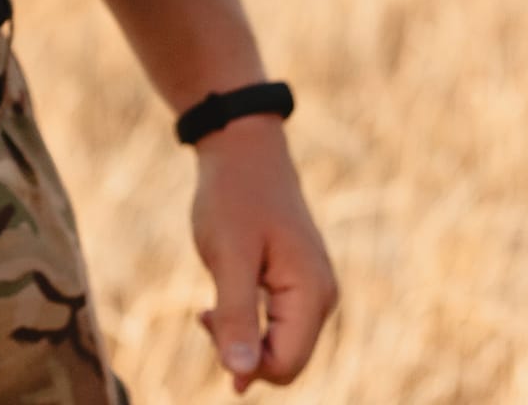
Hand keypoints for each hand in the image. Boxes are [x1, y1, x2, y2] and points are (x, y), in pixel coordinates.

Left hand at [191, 116, 337, 392]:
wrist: (243, 150)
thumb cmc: (234, 198)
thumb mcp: (228, 258)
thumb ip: (235, 317)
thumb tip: (241, 377)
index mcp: (312, 293)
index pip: (286, 366)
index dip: (245, 364)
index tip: (206, 321)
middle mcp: (323, 297)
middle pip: (285, 361)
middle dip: (242, 351)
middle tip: (205, 313)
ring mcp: (313, 291)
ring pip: (279, 346)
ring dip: (242, 337)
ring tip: (209, 306)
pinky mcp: (298, 284)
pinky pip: (277, 326)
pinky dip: (247, 323)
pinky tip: (219, 304)